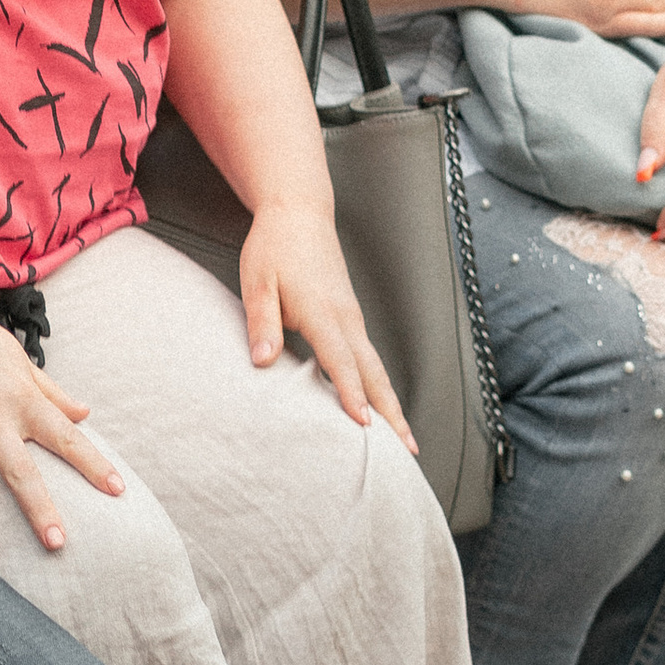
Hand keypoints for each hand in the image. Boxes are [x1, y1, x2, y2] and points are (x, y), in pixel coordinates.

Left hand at [237, 197, 416, 452]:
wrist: (298, 212)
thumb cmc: (274, 247)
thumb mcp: (257, 281)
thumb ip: (262, 322)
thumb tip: (263, 362)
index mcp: (322, 312)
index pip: (340, 360)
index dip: (350, 394)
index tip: (364, 426)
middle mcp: (346, 319)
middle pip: (373, 373)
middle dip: (391, 413)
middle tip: (407, 451)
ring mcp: (353, 318)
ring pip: (376, 369)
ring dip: (391, 404)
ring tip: (404, 441)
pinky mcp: (351, 318)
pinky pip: (369, 359)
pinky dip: (379, 387)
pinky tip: (379, 407)